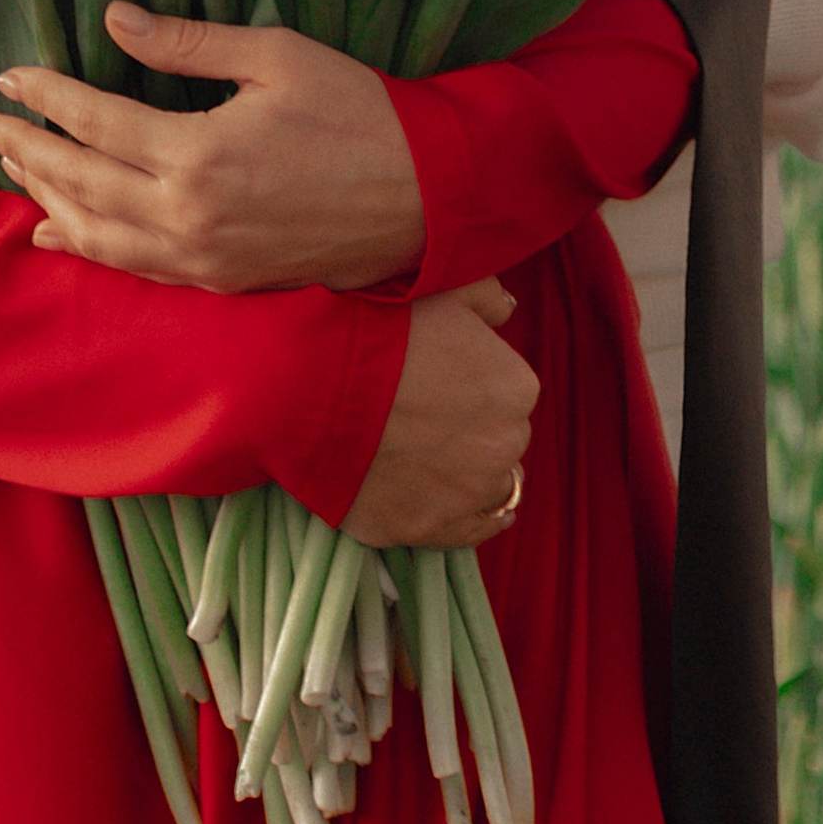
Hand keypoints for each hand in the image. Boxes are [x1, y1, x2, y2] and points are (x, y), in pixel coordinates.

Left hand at [0, 4, 425, 292]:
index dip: (45, 96)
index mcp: (199, 155)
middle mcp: (189, 218)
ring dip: (44, 197)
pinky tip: (56, 232)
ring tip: (8, 165)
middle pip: (78, 183)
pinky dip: (86, 247)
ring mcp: (202, 260)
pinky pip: (133, 268)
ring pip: (96, 234)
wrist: (426, 200)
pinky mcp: (221, 282)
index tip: (7, 74)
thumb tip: (113, 18)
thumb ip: (188, 43)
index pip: (94, 123)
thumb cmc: (360, 114)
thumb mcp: (277, 56)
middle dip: (23, 149)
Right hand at [344, 281, 538, 548]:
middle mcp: (504, 446)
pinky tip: (463, 509)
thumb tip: (506, 308)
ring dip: (467, 474)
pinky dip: (467, 522)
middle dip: (473, 431)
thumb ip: (486, 296)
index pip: (508, 394)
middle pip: (499, 441)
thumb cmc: (374, 328)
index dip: (475, 388)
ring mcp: (466, 494)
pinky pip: (468, 534)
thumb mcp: (441, 289)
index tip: (443, 382)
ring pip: (486, 487)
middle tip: (427, 416)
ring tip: (428, 457)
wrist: (307, 385)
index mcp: (515, 388)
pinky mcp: (425, 528)